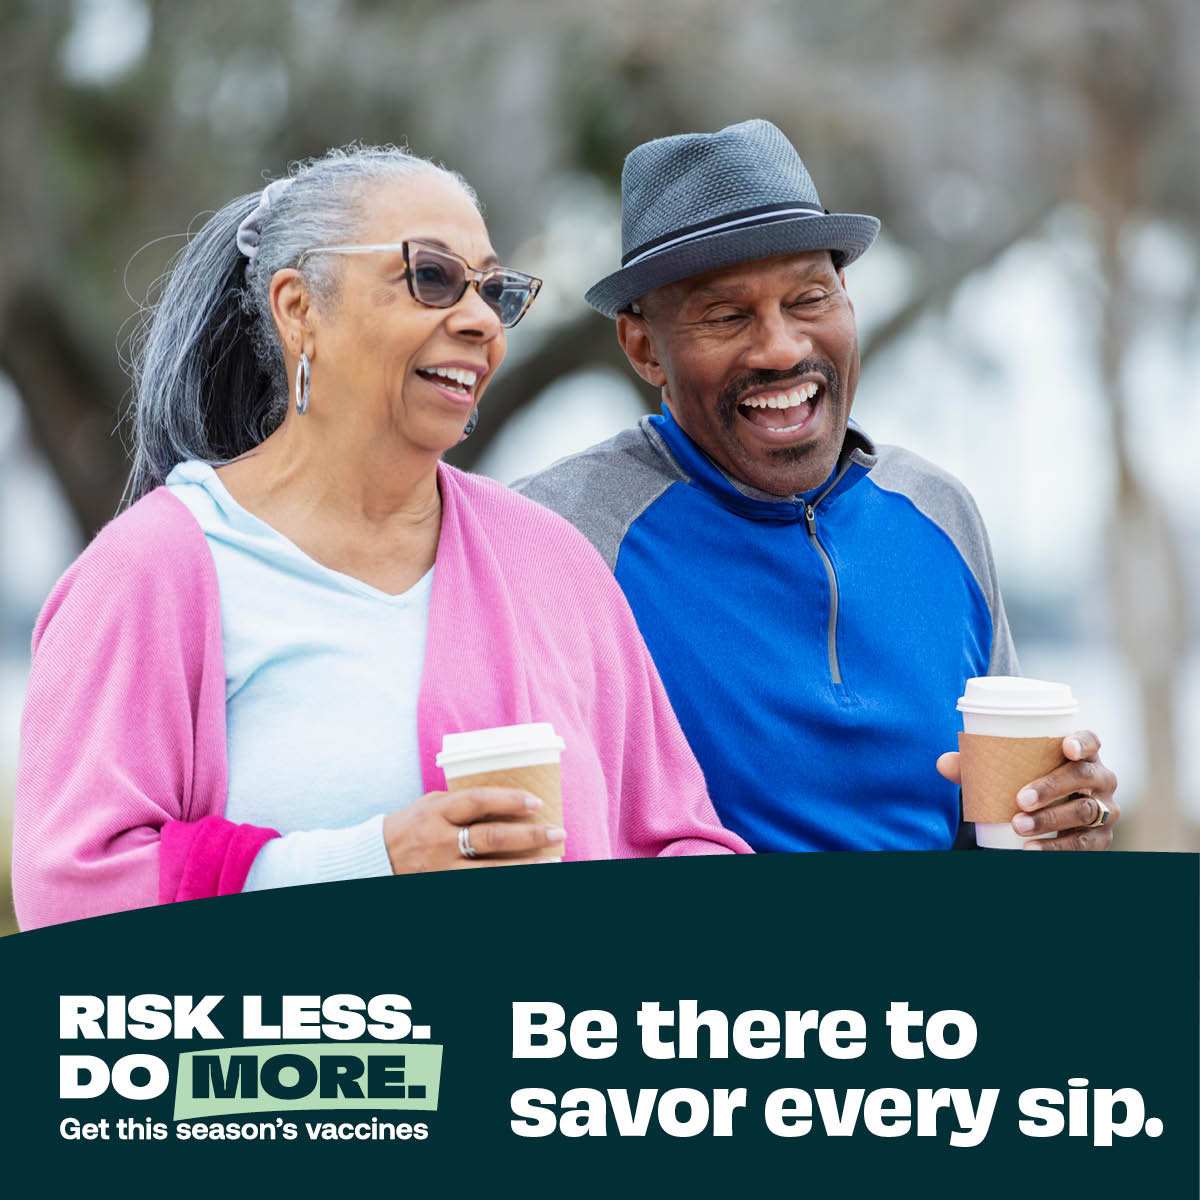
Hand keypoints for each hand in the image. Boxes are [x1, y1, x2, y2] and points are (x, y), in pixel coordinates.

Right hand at [382, 788, 564, 872]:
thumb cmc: (411, 825)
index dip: (509, 800)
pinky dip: (504, 882)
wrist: (376, 857)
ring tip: (551, 860)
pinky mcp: (442, 886)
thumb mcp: (432, 805)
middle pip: (491, 837)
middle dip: (528, 835)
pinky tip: (525, 877)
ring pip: (490, 869)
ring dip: (525, 865)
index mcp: (437, 812)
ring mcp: (441, 868)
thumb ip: (462, 803)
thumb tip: (507, 801)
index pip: (478, 801)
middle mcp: (439, 841)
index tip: (536, 802)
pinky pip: (479, 885)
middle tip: (557, 832)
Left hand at [936, 730, 1119, 849]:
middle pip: (1083, 776)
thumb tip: (942, 763)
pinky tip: (1032, 850)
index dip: (1081, 742)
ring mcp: (1106, 809)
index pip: (1091, 740)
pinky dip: (1057, 848)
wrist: (1048, 818)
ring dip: (1051, 820)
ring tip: (1018, 826)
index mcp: (1081, 754)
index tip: (1064, 747)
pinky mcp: (1101, 837)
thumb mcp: (1007, 772)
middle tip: (1019, 800)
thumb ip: (977, 765)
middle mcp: (1101, 778)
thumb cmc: (1027, 782)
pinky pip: (1084, 844)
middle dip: (1051, 787)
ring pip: (1085, 811)